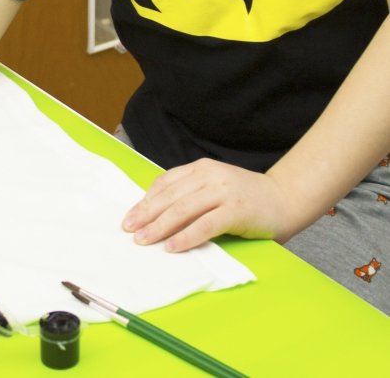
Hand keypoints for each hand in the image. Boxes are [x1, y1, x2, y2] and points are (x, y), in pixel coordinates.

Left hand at [121, 158, 293, 251]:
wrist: (285, 198)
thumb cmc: (246, 197)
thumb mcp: (214, 186)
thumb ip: (191, 192)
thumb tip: (157, 209)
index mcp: (201, 168)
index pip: (165, 183)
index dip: (146, 200)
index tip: (131, 215)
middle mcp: (209, 176)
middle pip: (170, 197)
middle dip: (146, 214)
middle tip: (129, 229)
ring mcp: (223, 192)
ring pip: (182, 210)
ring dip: (159, 227)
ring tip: (144, 240)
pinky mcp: (236, 211)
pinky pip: (205, 225)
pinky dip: (186, 237)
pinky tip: (172, 246)